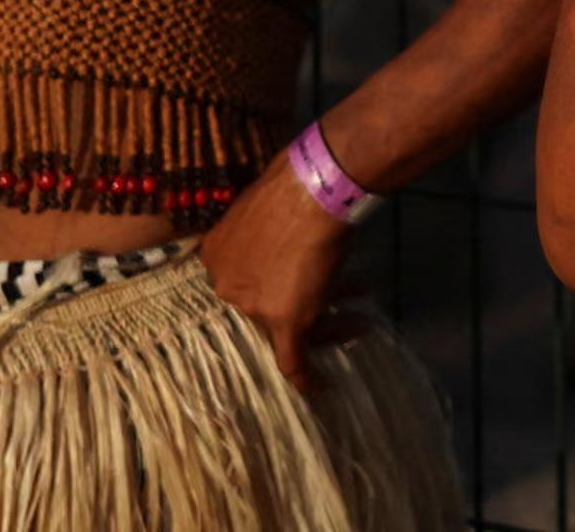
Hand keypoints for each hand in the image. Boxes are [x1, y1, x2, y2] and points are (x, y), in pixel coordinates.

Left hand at [199, 160, 358, 384]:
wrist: (315, 187)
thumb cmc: (296, 185)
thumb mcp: (266, 205)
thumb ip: (267, 229)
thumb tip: (290, 232)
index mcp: (215, 256)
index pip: (244, 283)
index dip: (276, 286)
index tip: (295, 286)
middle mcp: (227, 285)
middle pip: (264, 308)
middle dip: (306, 304)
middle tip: (335, 302)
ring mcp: (254, 306)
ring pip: (287, 329)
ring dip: (328, 327)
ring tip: (360, 320)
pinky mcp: (284, 320)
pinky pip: (292, 358)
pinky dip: (304, 376)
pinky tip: (319, 388)